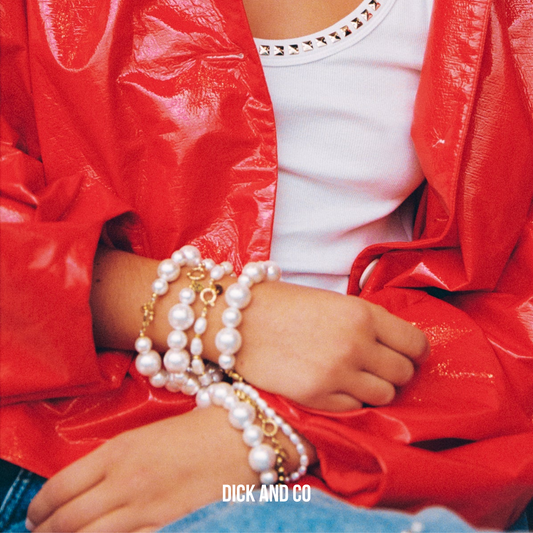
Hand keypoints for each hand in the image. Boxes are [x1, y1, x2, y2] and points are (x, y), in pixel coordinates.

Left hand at [27, 407, 282, 531]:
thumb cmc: (197, 429)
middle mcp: (124, 482)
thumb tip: (85, 488)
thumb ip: (114, 460)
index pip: (59, 488)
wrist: (243, 436)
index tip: (37, 516)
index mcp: (118, 451)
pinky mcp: (168, 527)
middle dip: (46, 532)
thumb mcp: (148, 435)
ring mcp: (145, 509)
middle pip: (66, 520)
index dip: (39, 508)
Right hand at [227, 281, 429, 411]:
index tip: (408, 356)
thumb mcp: (334, 303)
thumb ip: (366, 323)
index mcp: (364, 314)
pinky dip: (349, 401)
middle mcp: (357, 344)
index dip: (416, 353)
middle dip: (395, 373)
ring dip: (373, 390)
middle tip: (376, 368)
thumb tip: (394, 346)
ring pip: (385, 396)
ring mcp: (338, 374)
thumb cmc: (283, 304)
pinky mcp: (318, 398)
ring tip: (353, 379)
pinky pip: (355, 409)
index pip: (416, 344)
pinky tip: (331, 387)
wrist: (238, 319)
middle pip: (404, 374)